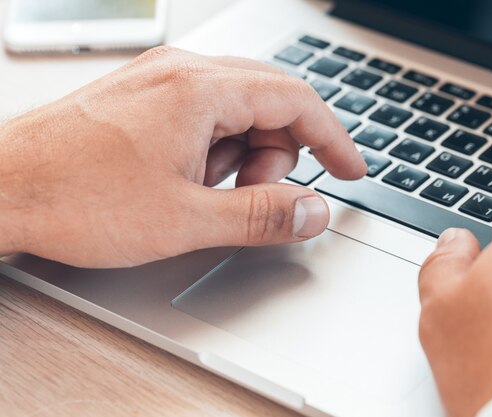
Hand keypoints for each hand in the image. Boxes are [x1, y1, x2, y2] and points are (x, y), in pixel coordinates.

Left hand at [0, 46, 365, 266]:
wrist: (0, 189)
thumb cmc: (75, 197)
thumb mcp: (186, 219)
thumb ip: (262, 215)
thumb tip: (313, 210)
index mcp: (201, 91)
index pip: (298, 101)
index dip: (334, 138)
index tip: (351, 169)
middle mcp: (183, 74)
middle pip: (271, 102)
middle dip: (280, 153)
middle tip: (257, 196)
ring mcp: (161, 83)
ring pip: (239, 109)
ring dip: (244, 154)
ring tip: (208, 192)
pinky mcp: (145, 99)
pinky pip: (205, 115)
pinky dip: (214, 148)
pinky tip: (187, 179)